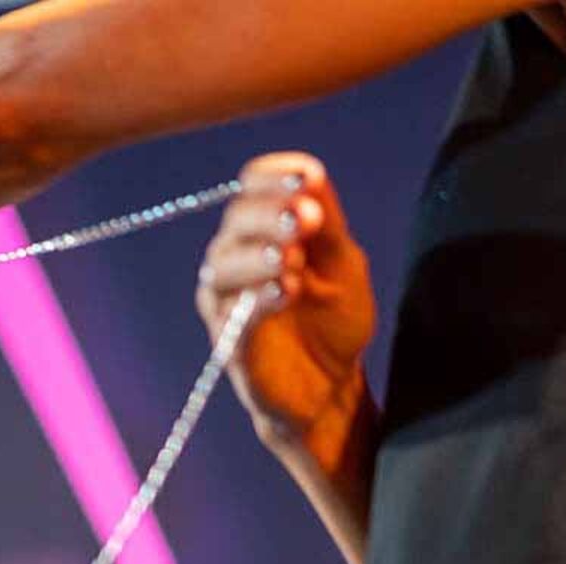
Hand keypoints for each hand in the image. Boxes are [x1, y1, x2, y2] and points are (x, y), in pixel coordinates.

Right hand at [195, 153, 375, 476]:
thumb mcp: (341, 262)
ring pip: (224, 266)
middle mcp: (234, 258)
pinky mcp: (230, 344)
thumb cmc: (332, 319)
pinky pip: (233, 316)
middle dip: (271, 214)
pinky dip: (257, 300)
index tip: (308, 176)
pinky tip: (285, 291)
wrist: (329, 387)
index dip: (275, 177)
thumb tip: (309, 173)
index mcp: (261, 229)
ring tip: (293, 259)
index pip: (252, 186)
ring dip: (258, 255)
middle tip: (305, 217)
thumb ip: (326, 222)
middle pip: (237, 220)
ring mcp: (227, 302)